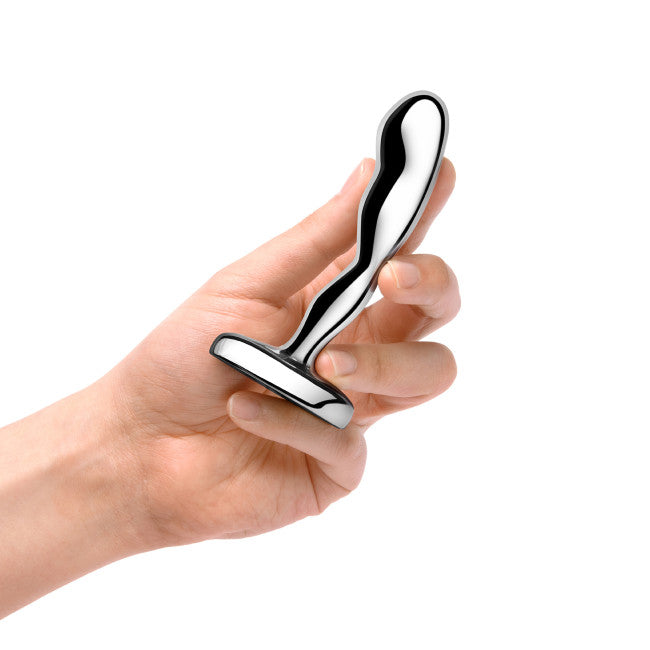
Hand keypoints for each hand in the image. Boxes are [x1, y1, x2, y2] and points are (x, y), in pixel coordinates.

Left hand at [109, 157, 459, 545]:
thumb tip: (367, 175)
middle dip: (431, 285)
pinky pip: (348, 441)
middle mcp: (358, 352)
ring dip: (381, 363)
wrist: (142, 445)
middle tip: (394, 275)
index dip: (424, 216)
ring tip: (323, 362)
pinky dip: (294, 422)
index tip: (440, 174)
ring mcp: (354, 408)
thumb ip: (317, 240)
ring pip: (425, 377)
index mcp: (336, 305)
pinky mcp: (338, 464)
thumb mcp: (247, 286)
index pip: (398, 253)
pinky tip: (246, 412)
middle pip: (434, 313)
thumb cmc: (184, 359)